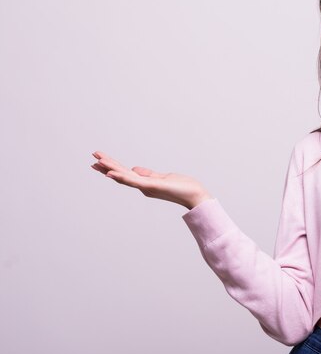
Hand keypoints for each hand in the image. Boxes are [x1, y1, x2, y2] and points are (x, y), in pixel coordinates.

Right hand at [91, 151, 213, 209]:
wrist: (195, 195)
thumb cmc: (182, 187)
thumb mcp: (162, 177)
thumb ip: (148, 174)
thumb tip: (134, 169)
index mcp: (145, 183)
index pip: (125, 173)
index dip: (112, 167)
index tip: (99, 160)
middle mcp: (143, 186)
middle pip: (121, 174)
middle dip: (106, 166)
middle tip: (92, 158)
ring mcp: (146, 187)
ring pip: (124, 177)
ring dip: (110, 169)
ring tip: (97, 162)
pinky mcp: (152, 186)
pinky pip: (134, 181)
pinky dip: (122, 177)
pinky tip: (111, 173)